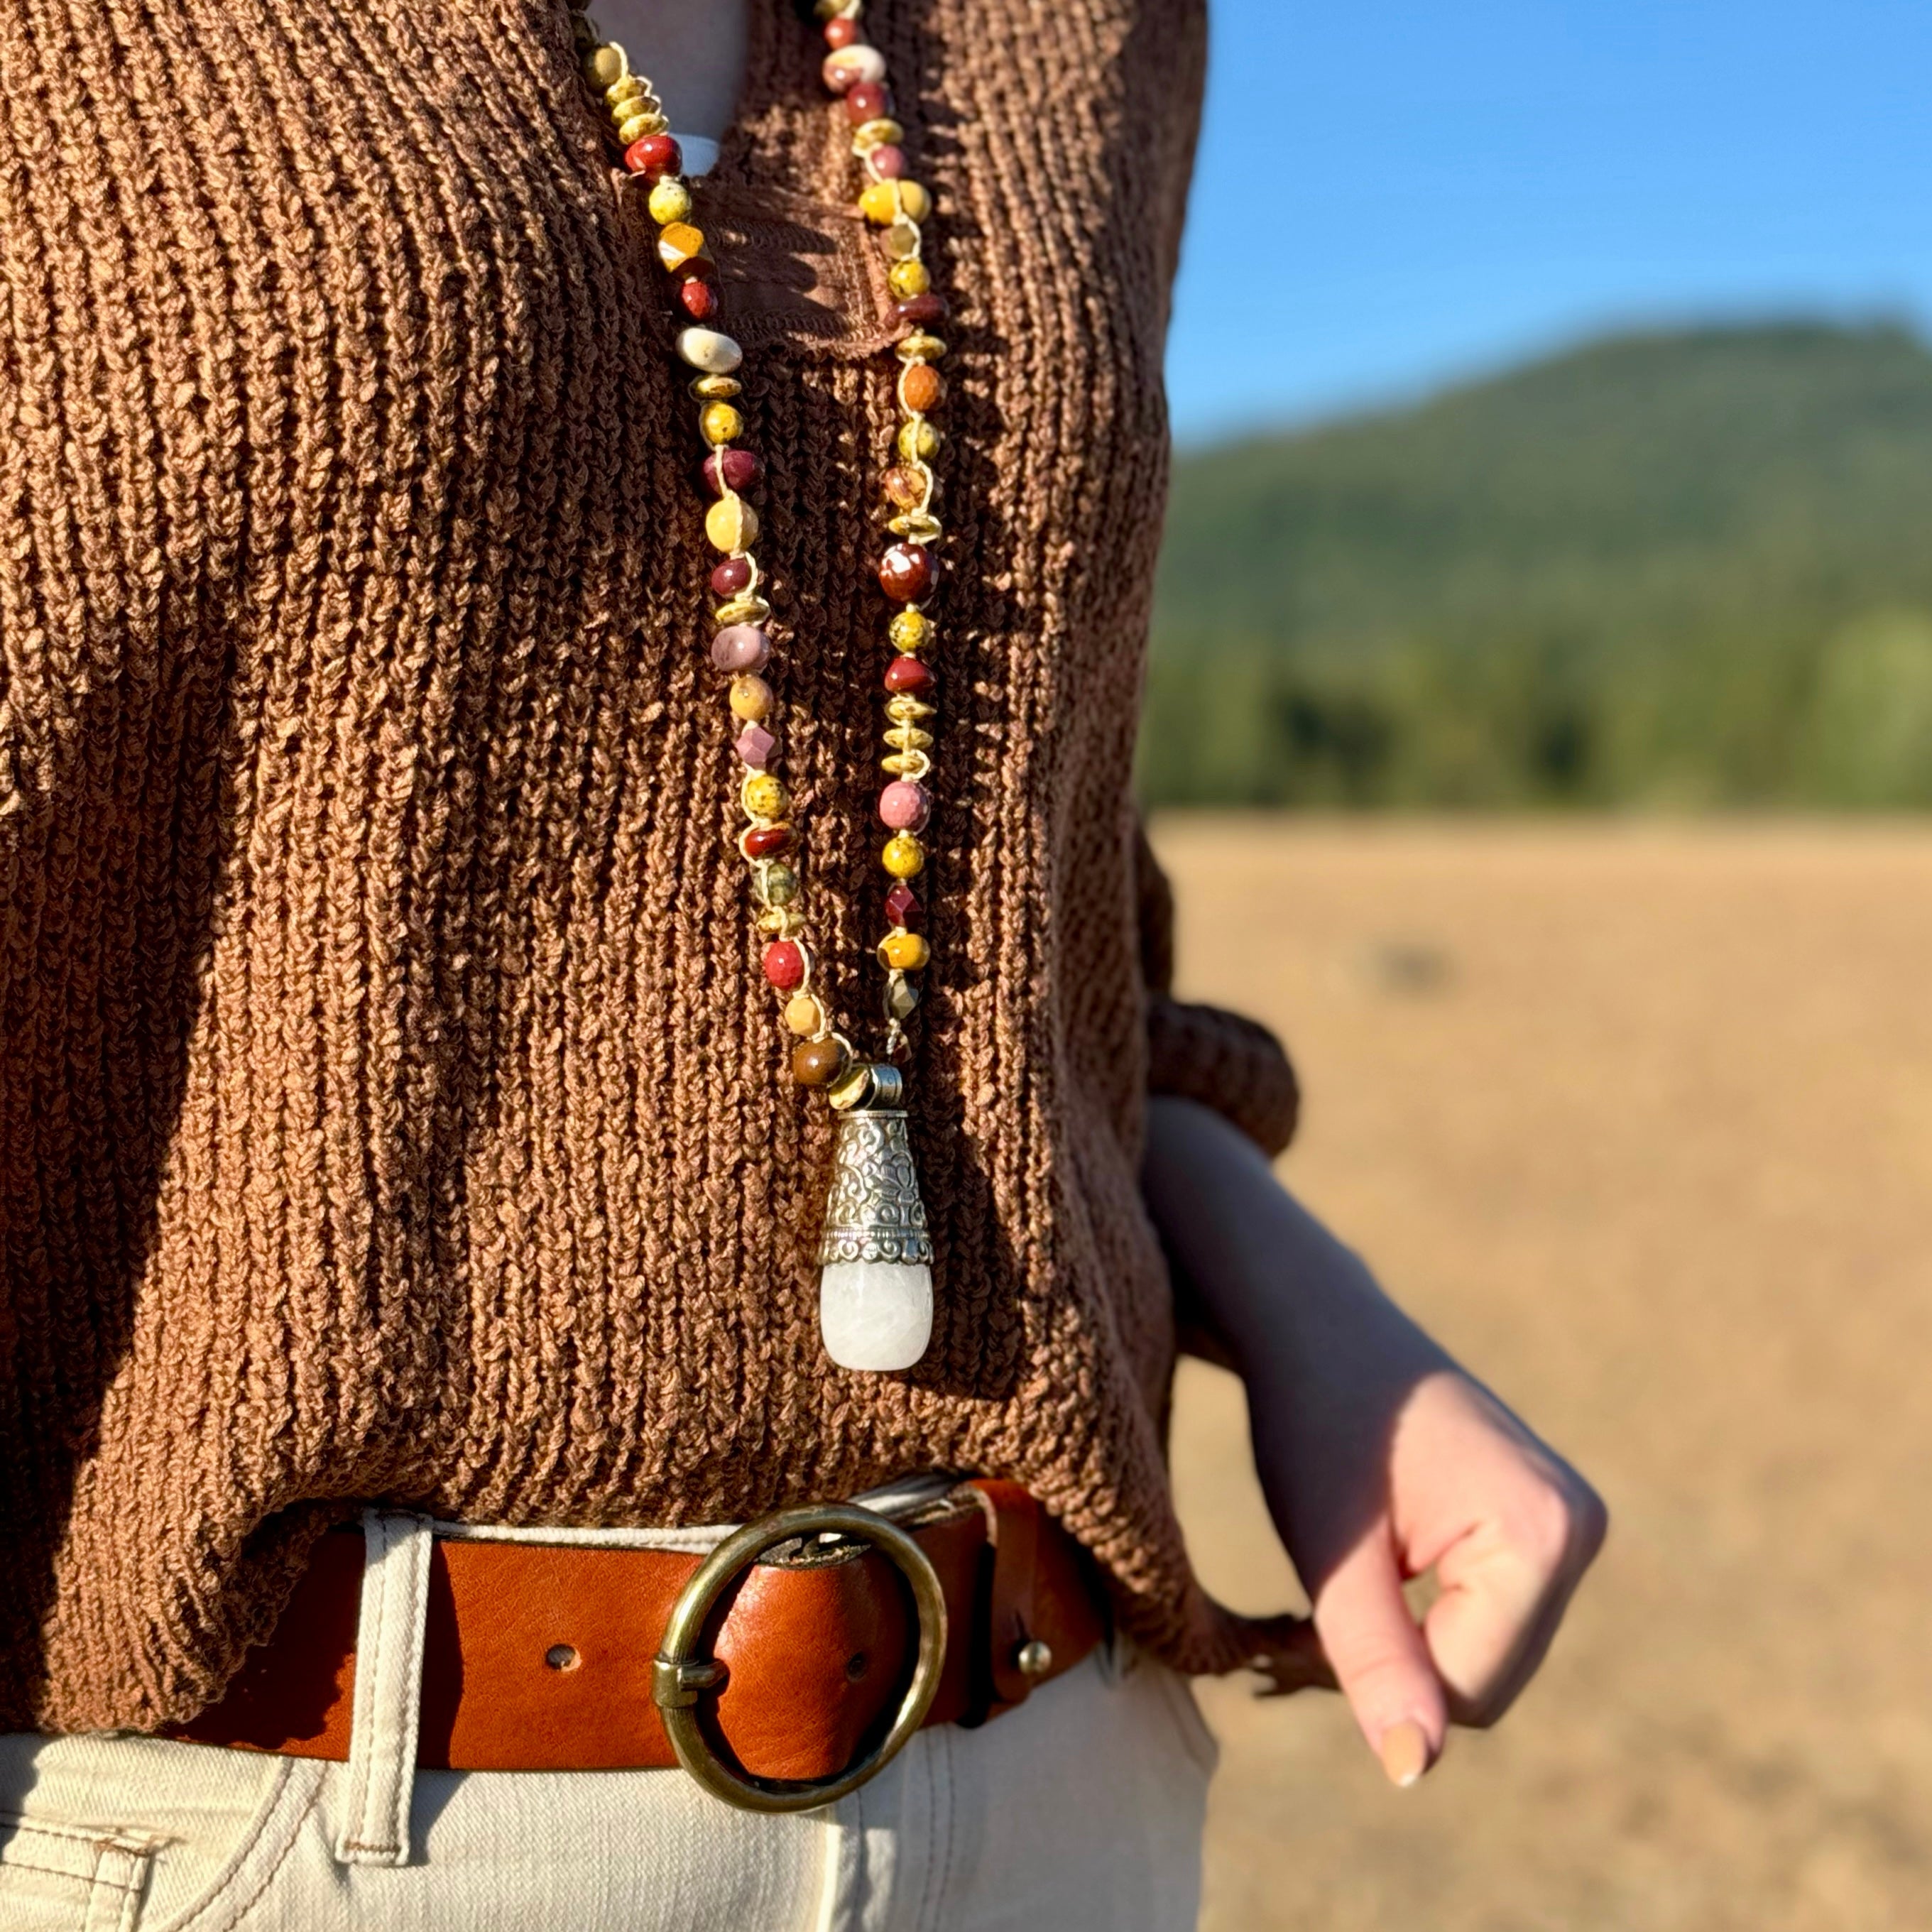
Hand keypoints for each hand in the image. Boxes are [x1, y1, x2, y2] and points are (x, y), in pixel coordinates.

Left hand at [1144, 1097, 1606, 1785]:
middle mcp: (1578, 1529)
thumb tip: (1414, 1771)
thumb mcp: (1331, 1552)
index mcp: (1543, 1535)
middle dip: (1388, 1675)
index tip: (1288, 1641)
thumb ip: (1374, 1661)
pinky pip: (1485, 1618)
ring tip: (1315, 1609)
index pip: (1468, 1693)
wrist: (1315, 1323)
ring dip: (1397, 1654)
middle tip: (1290, 1632)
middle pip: (1484, 1682)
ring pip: (1482, 1657)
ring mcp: (1567, 1523)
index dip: (1372, 1688)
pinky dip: (1417, 1624)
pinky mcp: (1540, 1521)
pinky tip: (1359, 1587)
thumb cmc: (1313, 1420)